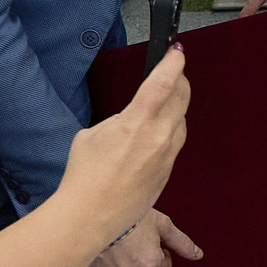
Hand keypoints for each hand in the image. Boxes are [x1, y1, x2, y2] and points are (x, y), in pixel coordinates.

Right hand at [57, 44, 190, 242]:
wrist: (91, 215)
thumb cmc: (84, 174)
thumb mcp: (92, 134)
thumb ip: (119, 119)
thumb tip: (133, 117)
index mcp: (136, 122)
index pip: (163, 83)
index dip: (173, 63)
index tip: (177, 51)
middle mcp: (158, 136)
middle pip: (181, 97)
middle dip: (179, 80)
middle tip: (174, 70)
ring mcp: (166, 155)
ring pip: (182, 119)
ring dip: (177, 104)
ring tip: (167, 97)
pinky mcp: (168, 170)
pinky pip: (177, 140)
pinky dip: (173, 127)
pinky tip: (161, 127)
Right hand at [85, 207, 200, 266]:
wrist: (100, 207)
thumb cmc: (130, 213)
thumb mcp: (162, 225)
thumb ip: (181, 243)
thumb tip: (196, 254)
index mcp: (150, 264)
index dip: (162, 264)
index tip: (156, 250)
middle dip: (143, 263)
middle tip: (138, 242)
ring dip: (124, 263)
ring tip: (122, 242)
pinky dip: (105, 263)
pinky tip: (107, 247)